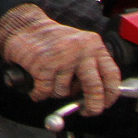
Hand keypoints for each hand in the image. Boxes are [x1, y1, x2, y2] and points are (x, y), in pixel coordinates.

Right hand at [0, 6, 119, 116]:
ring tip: (49, 79)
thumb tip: (99, 97)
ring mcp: (63, 58)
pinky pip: (46, 92)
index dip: (111, 95)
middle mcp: (81, 50)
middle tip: (88, 112)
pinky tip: (37, 86)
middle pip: (94, 89)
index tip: (106, 104)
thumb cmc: (51, 40)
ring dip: (56, 92)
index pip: (112, 75)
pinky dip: (39, 93)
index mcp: (94, 45)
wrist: (24, 26)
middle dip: (92, 106)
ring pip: (65, 93)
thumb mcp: (79, 46)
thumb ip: (91, 67)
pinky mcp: (44, 65)